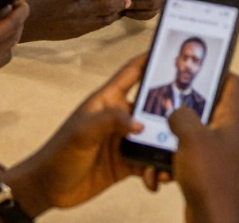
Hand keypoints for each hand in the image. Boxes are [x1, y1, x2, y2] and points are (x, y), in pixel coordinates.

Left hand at [5, 54, 159, 214]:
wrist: (47, 188)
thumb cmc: (59, 153)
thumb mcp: (82, 132)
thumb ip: (110, 122)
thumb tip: (140, 123)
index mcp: (108, 100)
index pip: (132, 72)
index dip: (150, 59)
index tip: (171, 50)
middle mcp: (120, 116)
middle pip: (153, 106)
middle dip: (172, 110)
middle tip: (191, 117)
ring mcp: (124, 139)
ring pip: (155, 136)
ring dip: (166, 146)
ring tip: (174, 159)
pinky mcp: (127, 162)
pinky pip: (149, 161)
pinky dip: (157, 168)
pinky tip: (157, 178)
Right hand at [20, 0, 130, 41]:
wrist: (30, 23)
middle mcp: (77, 11)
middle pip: (107, 6)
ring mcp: (80, 24)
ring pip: (107, 19)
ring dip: (119, 9)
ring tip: (125, 2)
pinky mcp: (80, 33)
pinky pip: (100, 26)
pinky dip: (109, 18)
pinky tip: (113, 11)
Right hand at [170, 74, 238, 222]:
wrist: (212, 219)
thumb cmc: (210, 179)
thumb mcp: (191, 137)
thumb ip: (182, 115)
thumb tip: (177, 113)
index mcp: (233, 118)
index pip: (232, 82)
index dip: (216, 72)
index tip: (194, 72)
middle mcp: (229, 132)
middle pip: (207, 106)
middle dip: (183, 107)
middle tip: (165, 105)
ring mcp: (219, 151)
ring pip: (192, 132)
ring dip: (172, 138)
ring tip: (158, 144)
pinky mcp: (207, 167)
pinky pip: (187, 154)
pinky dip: (172, 159)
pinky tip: (161, 172)